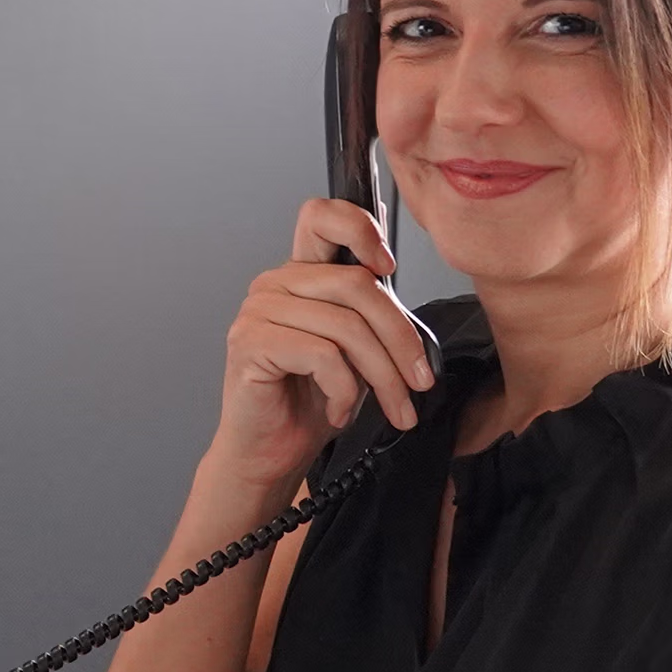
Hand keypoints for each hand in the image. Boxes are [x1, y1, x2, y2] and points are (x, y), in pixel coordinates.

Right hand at [210, 197, 436, 491]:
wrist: (271, 454)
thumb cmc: (310, 404)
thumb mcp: (356, 354)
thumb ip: (371, 317)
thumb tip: (407, 306)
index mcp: (301, 276)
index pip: (322, 217)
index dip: (360, 229)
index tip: (389, 268)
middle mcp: (275, 284)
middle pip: (357, 285)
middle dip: (401, 339)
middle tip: (421, 382)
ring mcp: (258, 311)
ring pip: (346, 326)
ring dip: (383, 376)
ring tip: (394, 408)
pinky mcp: (251, 343)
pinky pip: (323, 355)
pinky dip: (345, 390)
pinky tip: (340, 411)